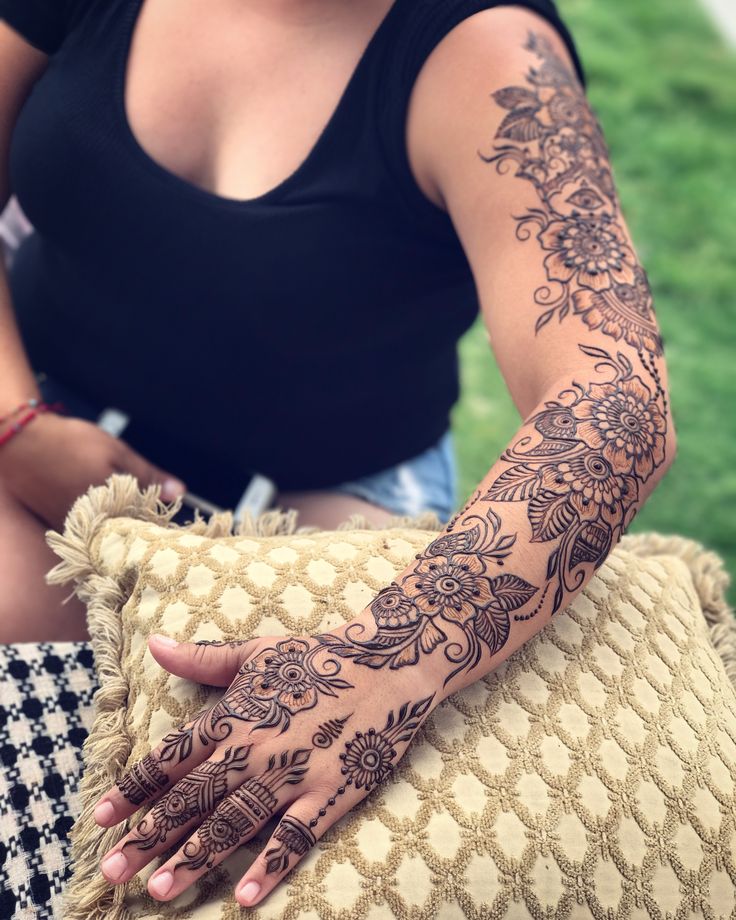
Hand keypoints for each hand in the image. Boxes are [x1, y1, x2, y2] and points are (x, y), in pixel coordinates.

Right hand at [0, 412, 184, 528]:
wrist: (21, 441)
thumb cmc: (72, 443)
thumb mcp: (117, 453)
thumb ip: (148, 475)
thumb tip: (179, 492)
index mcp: (109, 512)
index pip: (143, 531)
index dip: (157, 525)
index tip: (169, 523)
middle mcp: (89, 528)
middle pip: (123, 536)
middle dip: (137, 528)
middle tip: (149, 517)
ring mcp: (71, 530)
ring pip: (103, 535)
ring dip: (116, 526)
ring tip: (124, 512)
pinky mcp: (55, 524)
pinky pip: (84, 531)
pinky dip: (96, 522)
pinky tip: (101, 509)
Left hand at [93, 629, 438, 907]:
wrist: (386, 664)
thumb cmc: (318, 657)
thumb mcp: (257, 652)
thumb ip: (203, 658)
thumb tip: (153, 644)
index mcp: (234, 715)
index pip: (170, 759)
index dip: (133, 790)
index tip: (100, 819)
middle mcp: (254, 749)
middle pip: (191, 799)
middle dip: (149, 837)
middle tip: (112, 872)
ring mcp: (292, 775)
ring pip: (233, 824)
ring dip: (195, 857)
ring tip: (160, 889)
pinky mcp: (329, 794)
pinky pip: (295, 838)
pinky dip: (270, 867)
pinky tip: (246, 898)